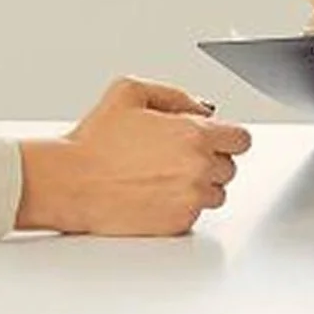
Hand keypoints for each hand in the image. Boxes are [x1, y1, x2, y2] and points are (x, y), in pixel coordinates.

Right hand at [14, 76, 253, 235]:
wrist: (71, 182)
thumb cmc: (95, 140)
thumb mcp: (130, 91)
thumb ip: (176, 94)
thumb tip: (204, 109)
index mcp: (193, 134)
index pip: (241, 139)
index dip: (226, 136)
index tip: (211, 138)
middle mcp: (198, 168)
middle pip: (230, 166)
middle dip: (209, 159)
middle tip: (175, 155)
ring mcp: (190, 198)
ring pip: (216, 192)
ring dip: (198, 184)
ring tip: (162, 175)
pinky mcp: (178, 223)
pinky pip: (196, 213)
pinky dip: (182, 204)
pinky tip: (154, 192)